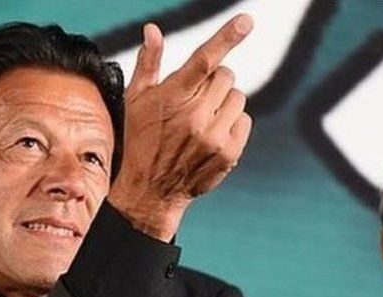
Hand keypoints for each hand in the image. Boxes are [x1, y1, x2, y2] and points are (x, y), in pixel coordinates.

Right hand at [108, 14, 253, 240]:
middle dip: (215, 82)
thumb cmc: (140, 139)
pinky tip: (213, 133)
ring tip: (204, 118)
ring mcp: (213, 135)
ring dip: (225, 102)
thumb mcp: (136, 99)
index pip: (204, 60)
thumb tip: (152, 29)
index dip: (226, 37)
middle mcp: (195, 115)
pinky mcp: (228, 153)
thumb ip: (148, 63)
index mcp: (172, 96)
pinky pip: (244, 120)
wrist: (150, 189)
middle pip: (226, 76)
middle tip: (198, 98)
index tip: (245, 21)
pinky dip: (233, 123)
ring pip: (237, 97)